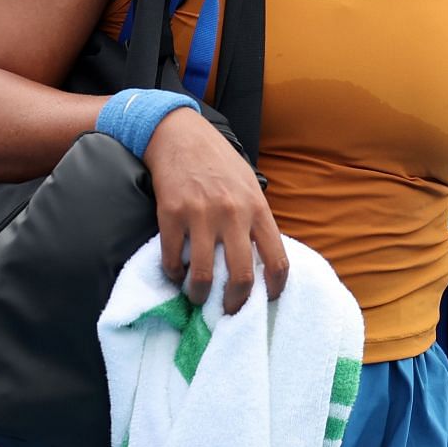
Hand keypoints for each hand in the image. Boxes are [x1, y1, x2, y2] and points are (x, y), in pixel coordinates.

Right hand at [144, 108, 287, 314]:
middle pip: (241, 277)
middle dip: (235, 303)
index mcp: (257, 209)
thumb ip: (257, 218)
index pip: (277, 259)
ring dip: (199, 295)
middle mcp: (232, 215)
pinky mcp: (170, 215)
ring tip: (197, 297)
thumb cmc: (219, 162)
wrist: (180, 135)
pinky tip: (175, 274)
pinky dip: (173, 274)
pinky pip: (171, 259)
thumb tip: (263, 258)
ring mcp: (200, 216)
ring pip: (202, 275)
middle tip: (229, 311)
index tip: (266, 299)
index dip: (274, 288)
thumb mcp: (249, 185)